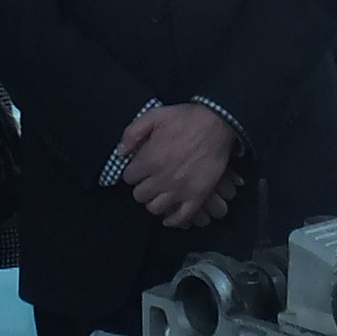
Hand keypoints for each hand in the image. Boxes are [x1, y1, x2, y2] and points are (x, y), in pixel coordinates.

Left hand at [120, 102, 236, 227]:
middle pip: (139, 195)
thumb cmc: (184, 119)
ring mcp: (179, 190)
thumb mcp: (153, 116)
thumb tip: (119, 153)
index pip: (128, 177)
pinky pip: (180, 218)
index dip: (133, 172)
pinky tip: (169, 215)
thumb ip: (132, 133)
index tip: (139, 168)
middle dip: (142, 186)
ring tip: (159, 193)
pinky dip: (173, 220)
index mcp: (149, 160)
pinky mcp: (196, 197)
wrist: (217, 123)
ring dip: (154, 201)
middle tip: (149, 180)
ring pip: (155, 208)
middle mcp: (161, 179)